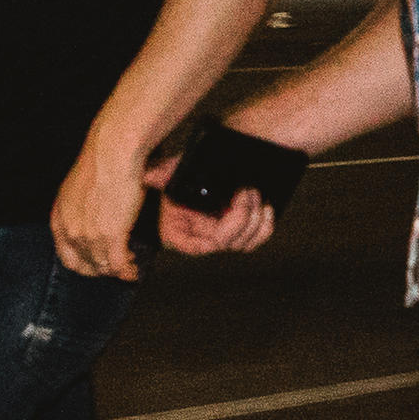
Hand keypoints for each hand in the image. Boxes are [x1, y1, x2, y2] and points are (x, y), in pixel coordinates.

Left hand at [53, 142, 145, 281]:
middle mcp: (70, 231)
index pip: (67, 257)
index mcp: (59, 219)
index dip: (84, 266)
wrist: (111, 154)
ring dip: (117, 271)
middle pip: (85, 266)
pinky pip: (118, 264)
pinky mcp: (110, 236)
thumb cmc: (99, 163)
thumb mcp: (76, 189)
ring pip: (102, 267)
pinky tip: (133, 268)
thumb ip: (78, 210)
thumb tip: (93, 219)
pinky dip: (127, 270)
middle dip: (101, 271)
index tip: (97, 265)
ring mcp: (89, 236)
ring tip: (129, 267)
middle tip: (115, 268)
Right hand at [152, 157, 279, 258]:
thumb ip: (160, 174)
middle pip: (229, 243)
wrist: (186, 177)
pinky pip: (254, 238)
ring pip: (245, 244)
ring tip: (255, 194)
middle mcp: (201, 239)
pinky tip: (267, 208)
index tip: (232, 206)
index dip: (222, 232)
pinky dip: (265, 226)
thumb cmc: (172, 180)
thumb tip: (151, 176)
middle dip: (243, 216)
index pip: (201, 245)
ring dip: (256, 220)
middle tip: (247, 191)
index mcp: (179, 233)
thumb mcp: (165, 173)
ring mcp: (220, 237)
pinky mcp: (236, 230)